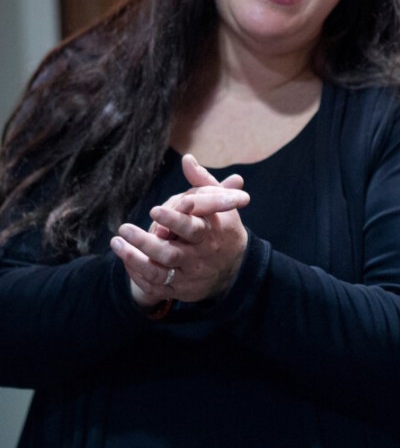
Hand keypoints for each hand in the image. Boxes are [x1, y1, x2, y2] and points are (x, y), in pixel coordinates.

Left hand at [110, 154, 250, 308]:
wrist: (235, 268)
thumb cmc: (221, 228)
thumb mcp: (219, 205)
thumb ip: (202, 182)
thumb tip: (187, 159)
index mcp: (211, 233)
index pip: (192, 227)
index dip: (173, 220)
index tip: (154, 210)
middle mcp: (200, 256)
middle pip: (169, 253)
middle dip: (145, 242)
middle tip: (124, 228)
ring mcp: (189, 275)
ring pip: (158, 270)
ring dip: (134, 258)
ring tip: (116, 242)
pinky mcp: (179, 289)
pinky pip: (154, 285)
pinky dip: (137, 273)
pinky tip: (125, 258)